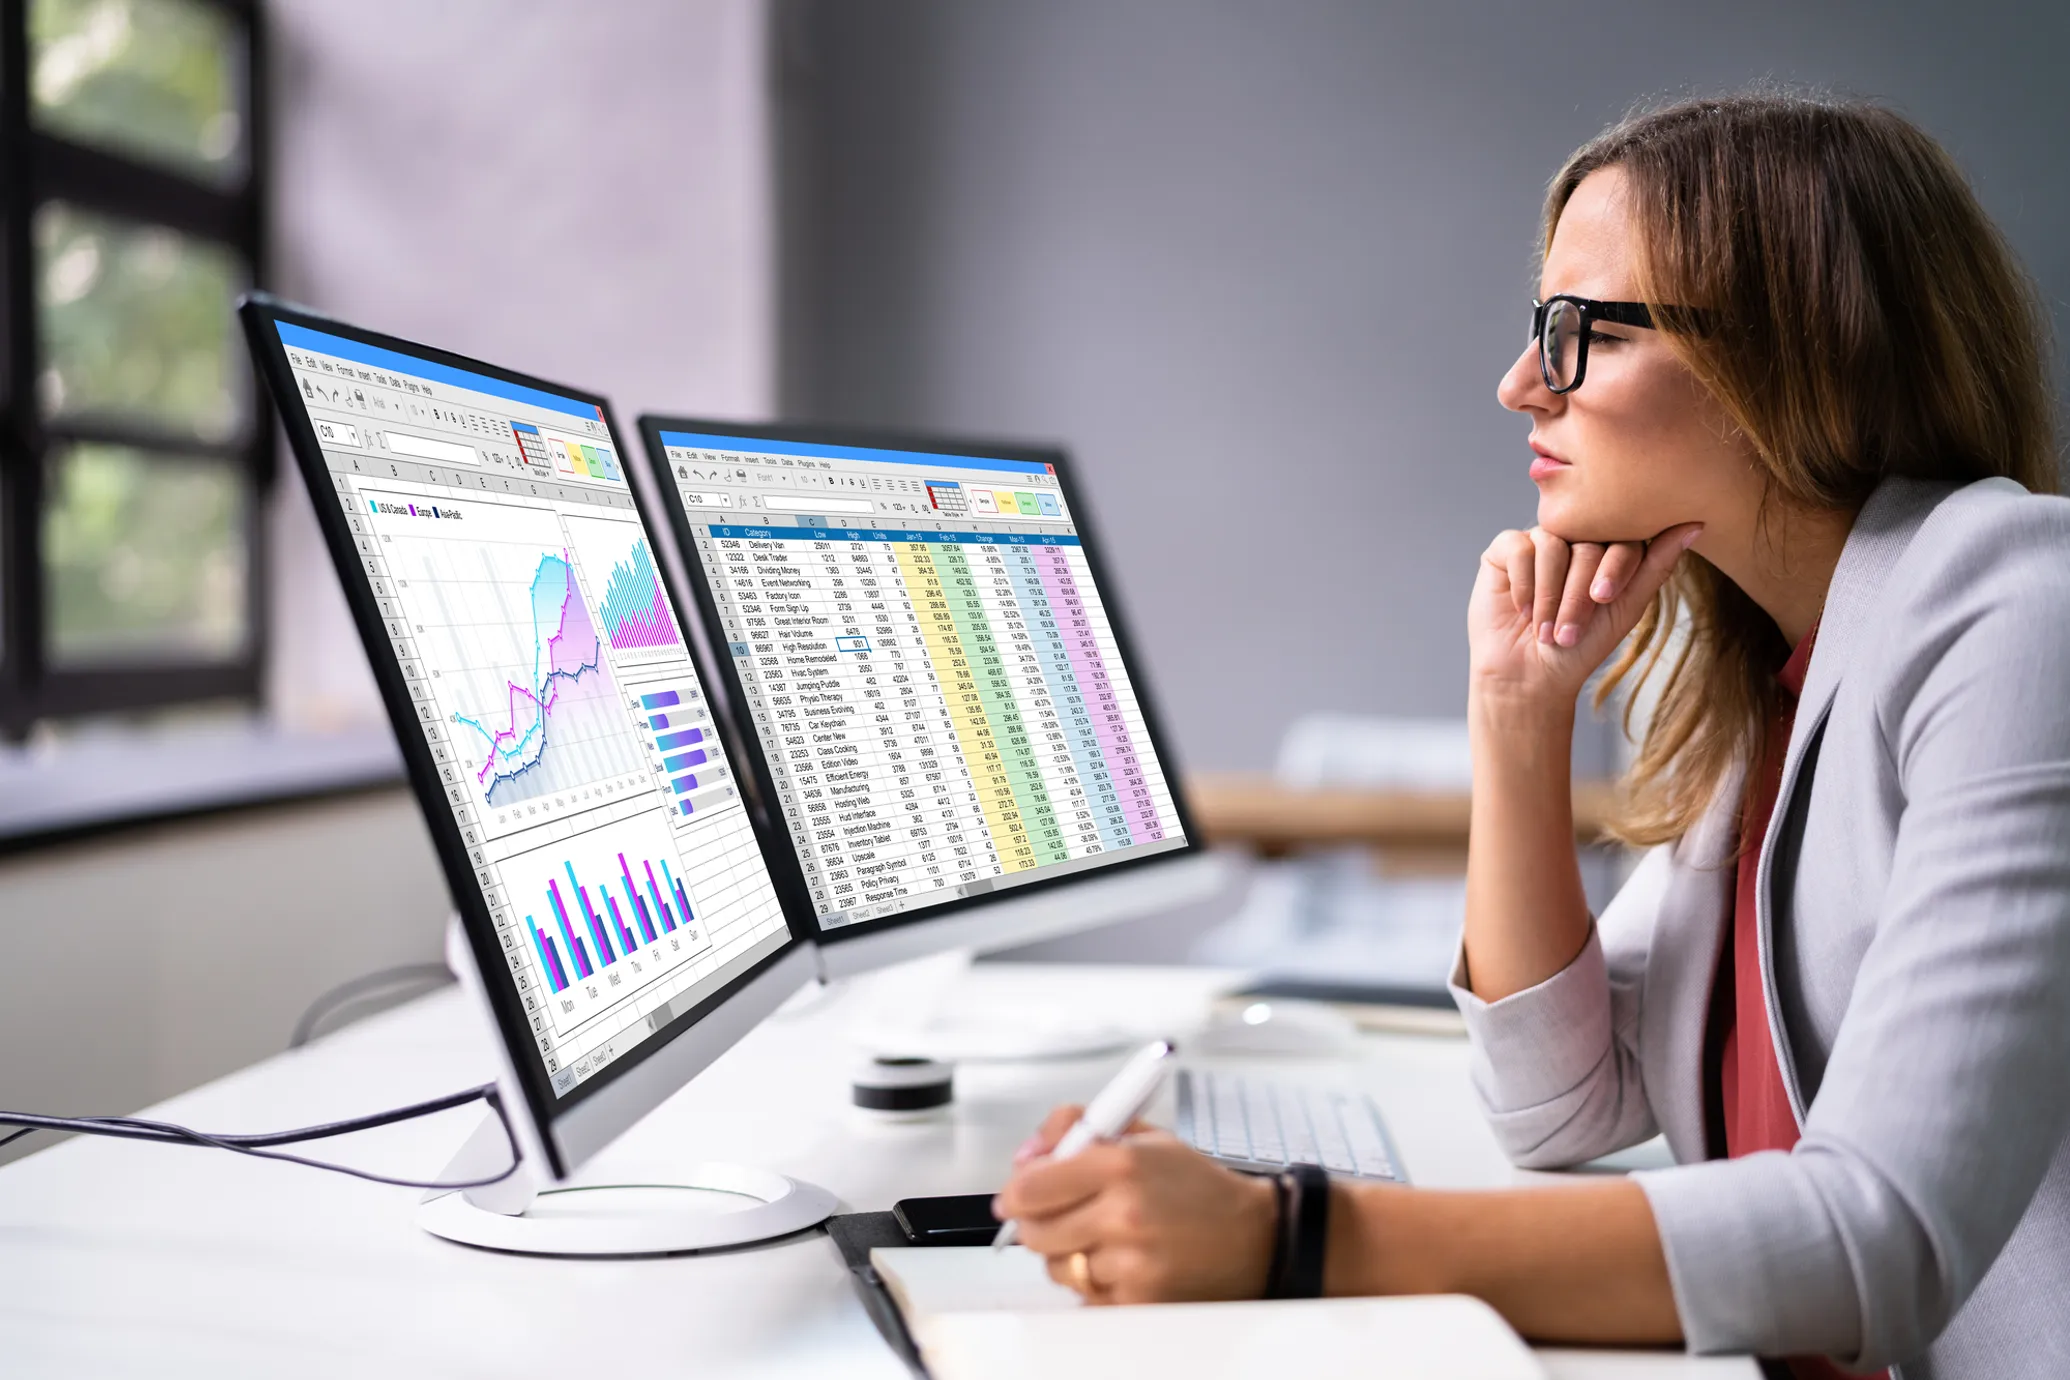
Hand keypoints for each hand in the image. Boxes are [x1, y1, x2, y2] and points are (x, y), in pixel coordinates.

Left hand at [994, 1104, 1277, 1304]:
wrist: (1255, 1236)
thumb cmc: (1199, 1188)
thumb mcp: (1144, 1137)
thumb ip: (1077, 1128)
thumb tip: (1027, 1156)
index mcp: (1121, 1163)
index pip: (1031, 1186)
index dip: (1016, 1191)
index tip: (1017, 1194)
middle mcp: (1123, 1213)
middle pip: (1035, 1231)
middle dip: (1037, 1223)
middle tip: (1055, 1216)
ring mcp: (1131, 1262)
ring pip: (1058, 1267)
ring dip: (1068, 1255)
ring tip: (1104, 1239)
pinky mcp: (1139, 1300)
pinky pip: (1086, 1296)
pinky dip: (1095, 1282)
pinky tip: (1122, 1264)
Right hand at [1467, 523, 1701, 712]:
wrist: (1530, 675)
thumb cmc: (1581, 646)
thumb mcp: (1626, 607)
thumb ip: (1657, 565)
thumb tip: (1696, 523)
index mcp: (1608, 548)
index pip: (1622, 536)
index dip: (1614, 567)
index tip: (1604, 600)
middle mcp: (1574, 538)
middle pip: (1585, 542)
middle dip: (1578, 591)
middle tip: (1570, 630)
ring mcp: (1538, 541)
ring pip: (1550, 543)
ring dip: (1549, 592)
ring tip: (1545, 628)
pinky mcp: (1505, 550)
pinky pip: (1517, 547)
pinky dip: (1523, 583)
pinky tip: (1522, 610)